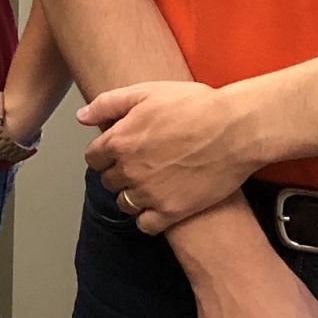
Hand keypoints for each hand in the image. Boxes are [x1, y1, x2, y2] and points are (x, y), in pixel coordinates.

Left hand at [81, 78, 258, 232]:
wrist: (235, 129)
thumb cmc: (195, 106)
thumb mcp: (147, 92)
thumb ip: (108, 103)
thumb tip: (82, 116)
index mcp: (120, 140)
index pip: (93, 158)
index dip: (105, 154)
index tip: (118, 152)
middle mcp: (130, 169)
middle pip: (108, 181)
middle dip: (119, 173)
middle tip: (139, 165)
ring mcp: (150, 193)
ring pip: (125, 203)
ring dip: (132, 195)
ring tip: (151, 184)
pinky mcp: (172, 211)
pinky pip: (146, 225)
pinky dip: (148, 218)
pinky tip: (160, 205)